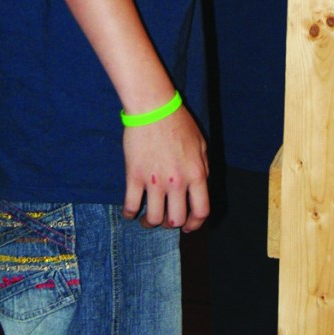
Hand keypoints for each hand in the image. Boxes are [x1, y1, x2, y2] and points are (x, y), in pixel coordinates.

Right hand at [122, 105, 209, 231]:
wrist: (154, 108)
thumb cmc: (179, 123)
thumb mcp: (201, 144)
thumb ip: (203, 168)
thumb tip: (201, 187)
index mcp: (197, 174)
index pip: (201, 211)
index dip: (195, 224)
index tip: (188, 226)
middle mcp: (177, 182)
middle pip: (175, 220)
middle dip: (171, 225)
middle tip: (166, 220)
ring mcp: (155, 181)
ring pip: (153, 218)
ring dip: (150, 223)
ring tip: (147, 219)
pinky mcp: (135, 176)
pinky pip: (131, 206)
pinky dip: (130, 214)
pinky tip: (130, 212)